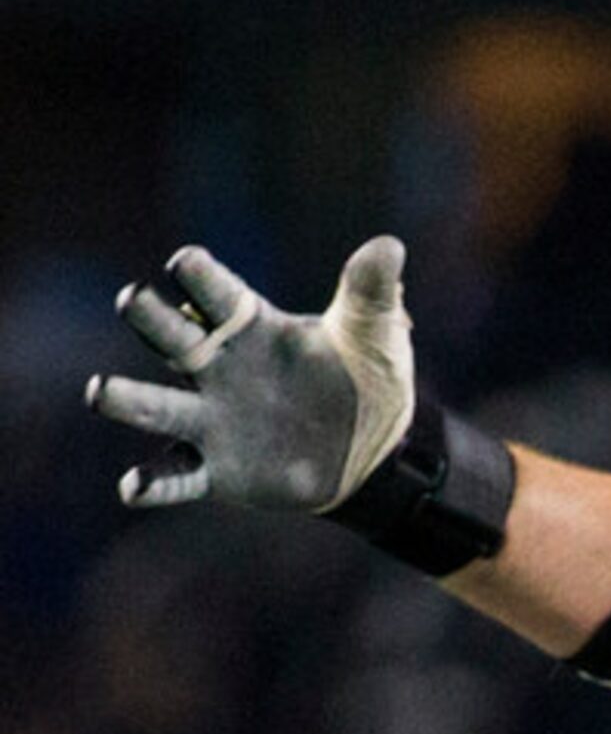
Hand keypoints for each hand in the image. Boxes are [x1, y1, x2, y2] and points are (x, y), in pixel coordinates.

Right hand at [87, 237, 417, 510]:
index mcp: (250, 326)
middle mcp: (218, 368)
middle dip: (150, 318)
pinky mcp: (217, 469)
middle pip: (171, 337)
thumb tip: (388, 245)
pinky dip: (153, 483)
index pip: (216, 293)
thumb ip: (372, 292)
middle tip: (131, 299)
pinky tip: (132, 487)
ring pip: (156, 405)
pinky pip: (176, 476)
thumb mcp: (377, 334)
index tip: (186, 261)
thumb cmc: (368, 378)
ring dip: (127, 398)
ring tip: (99, 391)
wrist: (380, 450)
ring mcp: (211, 418)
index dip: (201, 276)